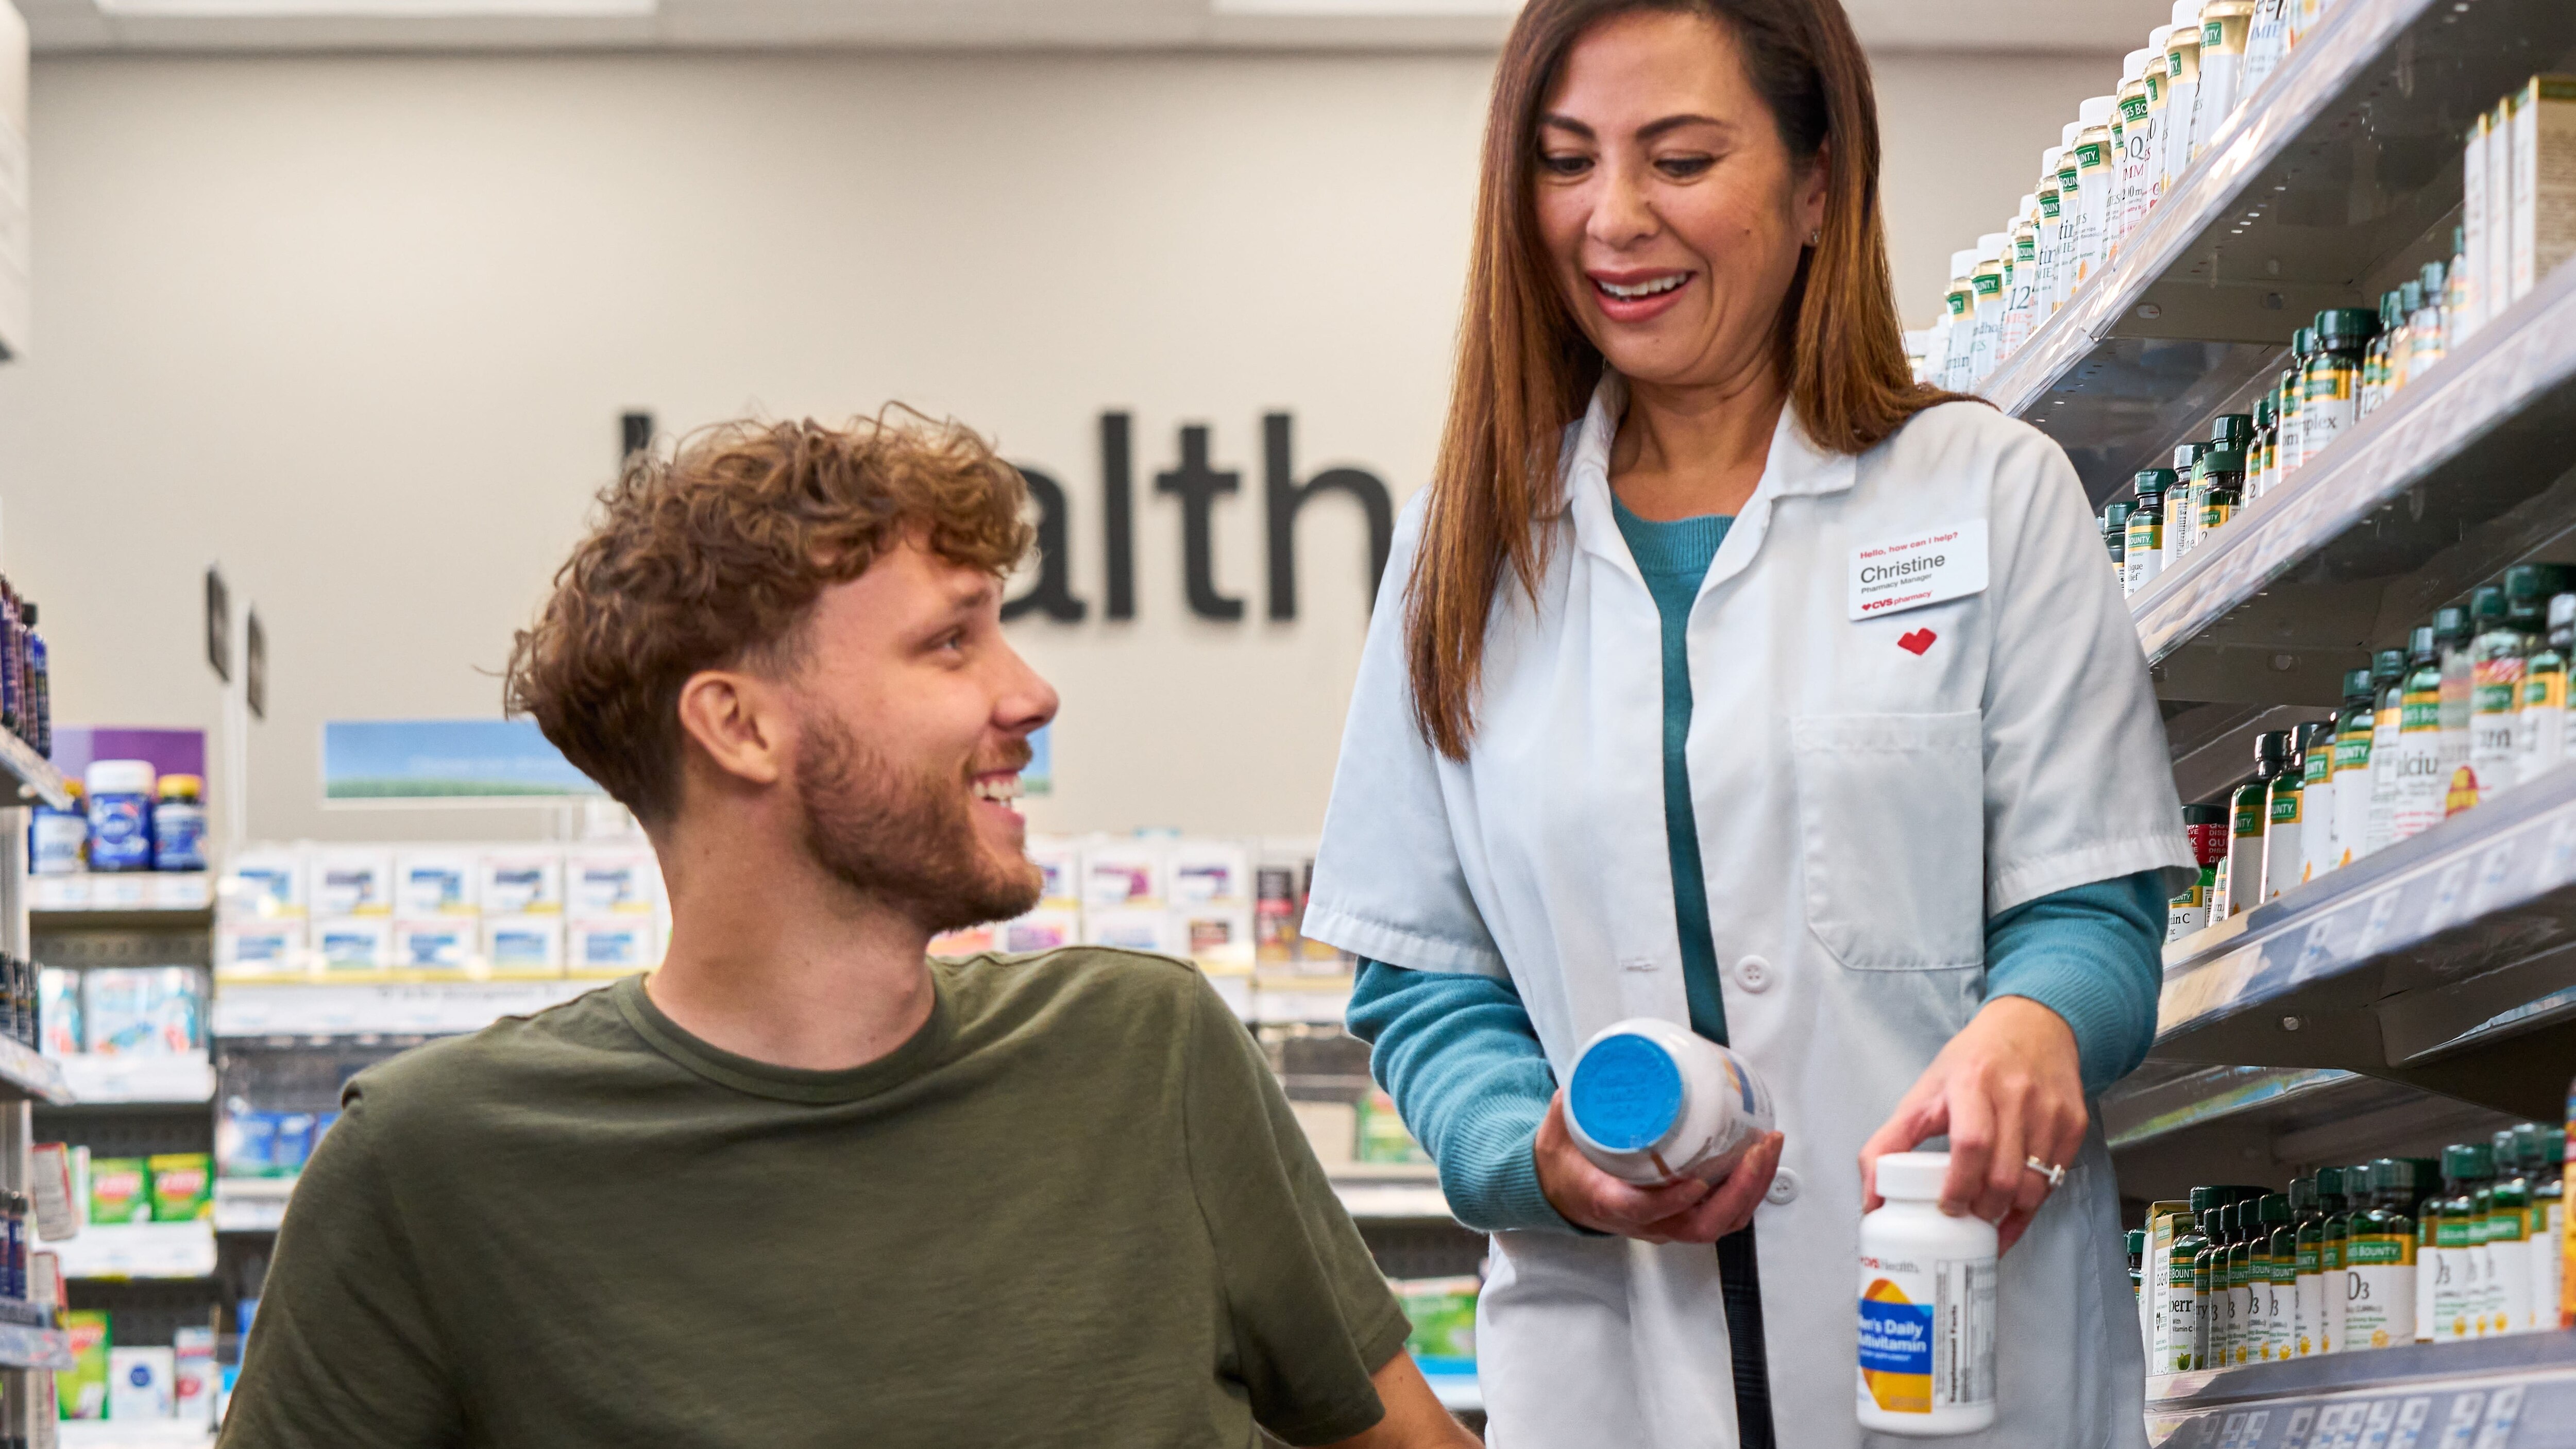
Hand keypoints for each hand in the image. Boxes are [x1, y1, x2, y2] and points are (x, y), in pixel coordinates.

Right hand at [1533, 1091, 1783, 1243]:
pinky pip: (1725, 1213)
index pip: (1644, 1211)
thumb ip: (1568, 1112)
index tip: (1696, 1181)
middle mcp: (1646, 1222)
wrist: (1566, 1194)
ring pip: (1721, 1222)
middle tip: (1756, 1150)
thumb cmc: (1567, 1168)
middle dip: (1738, 1191)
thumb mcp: (1556, 1138)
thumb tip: (1577, 1088)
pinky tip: (1761, 1156)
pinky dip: (1750, 1189)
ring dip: (1752, 1188)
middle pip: (1701, 1225)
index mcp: (1610, 1203)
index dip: (1673, 1200)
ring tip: (1768, 1145)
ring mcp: (1669, 1223)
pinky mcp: (1685, 1215)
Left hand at [1858, 996, 2085, 1253]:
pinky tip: (2014, 1208)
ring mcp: (2050, 1109)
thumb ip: (1888, 1142)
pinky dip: (2033, 1204)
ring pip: (2035, 1184)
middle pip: (2004, 1174)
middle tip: (1967, 1218)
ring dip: (2010, 1212)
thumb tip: (1871, 1202)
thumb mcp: (1923, 1092)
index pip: (1970, 1144)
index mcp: (1971, 1081)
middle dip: (1984, 1208)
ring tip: (1988, 1215)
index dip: (1959, 1186)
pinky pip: (2057, 1178)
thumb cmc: (1971, 1064)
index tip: (1946, 1208)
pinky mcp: (2074, 1122)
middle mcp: (2016, 1094)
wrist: (2032, 1026)